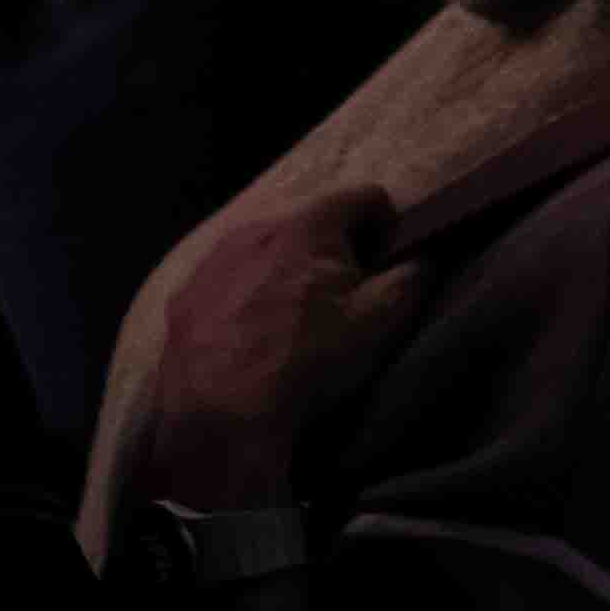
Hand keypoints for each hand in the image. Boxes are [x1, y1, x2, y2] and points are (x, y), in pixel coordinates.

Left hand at [125, 178, 415, 510]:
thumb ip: (412, 275)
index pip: (366, 197)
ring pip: (264, 252)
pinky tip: (251, 337)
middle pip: (311, 224)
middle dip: (335, 253)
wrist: (222, 413)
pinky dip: (245, 298)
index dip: (388, 229)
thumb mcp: (381, 320)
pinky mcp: (184, 297)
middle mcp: (253, 228)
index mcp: (307, 225)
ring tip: (296, 323)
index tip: (388, 267)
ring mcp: (211, 262)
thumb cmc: (309, 359)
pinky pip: (227, 283)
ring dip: (286, 273)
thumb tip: (425, 254)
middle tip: (345, 301)